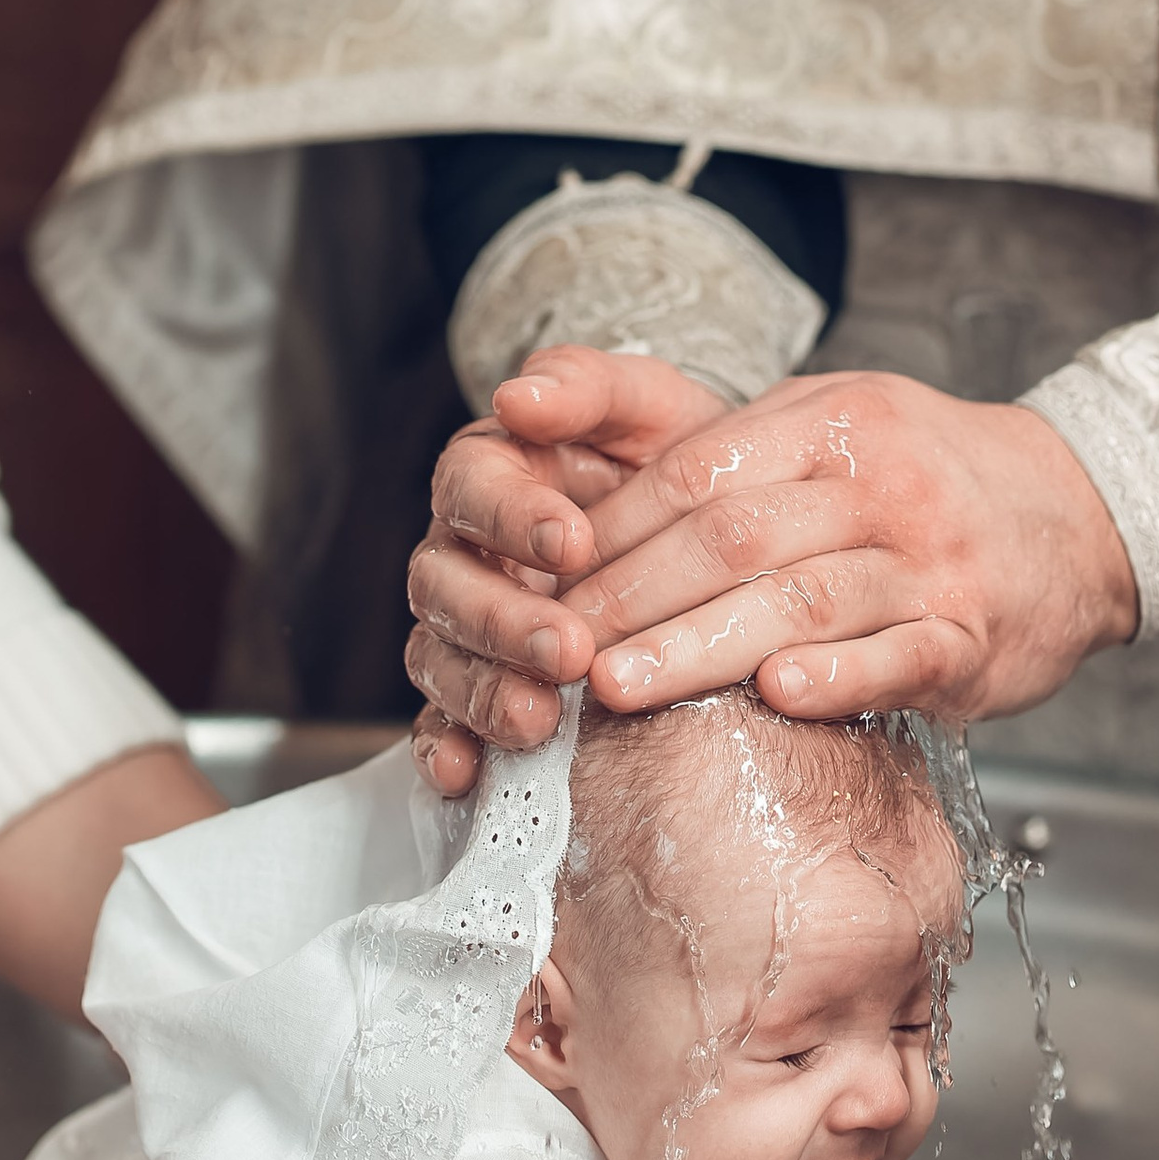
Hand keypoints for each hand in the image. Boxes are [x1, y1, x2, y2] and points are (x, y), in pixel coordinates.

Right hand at [405, 351, 732, 795]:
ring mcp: (466, 629)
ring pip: (438, 658)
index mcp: (492, 475)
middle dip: (502, 620)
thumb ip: (587, 386)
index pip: (471, 488)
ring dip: (481, 690)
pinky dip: (446, 747)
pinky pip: (440, 724)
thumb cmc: (679, 464)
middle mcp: (465, 552)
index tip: (575, 540)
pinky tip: (464, 773)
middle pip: (443, 585)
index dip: (511, 516)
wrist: (719, 538)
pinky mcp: (477, 692)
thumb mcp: (650, 408)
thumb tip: (516, 395)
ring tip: (541, 718)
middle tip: (570, 649)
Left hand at [560, 368, 1137, 728]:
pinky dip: (834, 680)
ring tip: (617, 687)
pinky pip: (896, 659)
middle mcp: (883, 484)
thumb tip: (594, 483)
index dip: (614, 527)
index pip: (699, 471)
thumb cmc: (923, 473)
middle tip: (555, 641)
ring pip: (800, 603)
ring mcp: (931, 563)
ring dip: (698, 649)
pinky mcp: (970, 638)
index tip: (547, 574)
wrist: (1075, 513)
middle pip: (734, 538)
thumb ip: (728, 450)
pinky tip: (773, 699)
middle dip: (632, 595)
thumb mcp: (832, 421)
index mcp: (834, 421)